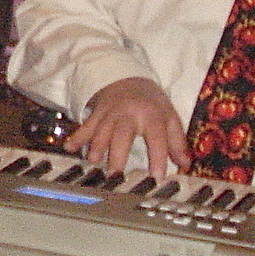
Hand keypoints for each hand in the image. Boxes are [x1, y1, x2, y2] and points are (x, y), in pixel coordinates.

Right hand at [66, 76, 188, 177]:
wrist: (126, 77)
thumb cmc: (150, 102)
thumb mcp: (169, 116)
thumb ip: (177, 140)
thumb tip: (185, 163)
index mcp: (152, 115)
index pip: (156, 138)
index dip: (157, 158)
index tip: (156, 178)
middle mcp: (129, 115)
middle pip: (122, 134)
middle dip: (117, 154)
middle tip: (115, 176)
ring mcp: (110, 114)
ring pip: (101, 131)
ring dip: (96, 148)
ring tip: (94, 165)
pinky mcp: (96, 114)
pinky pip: (85, 126)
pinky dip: (77, 137)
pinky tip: (69, 148)